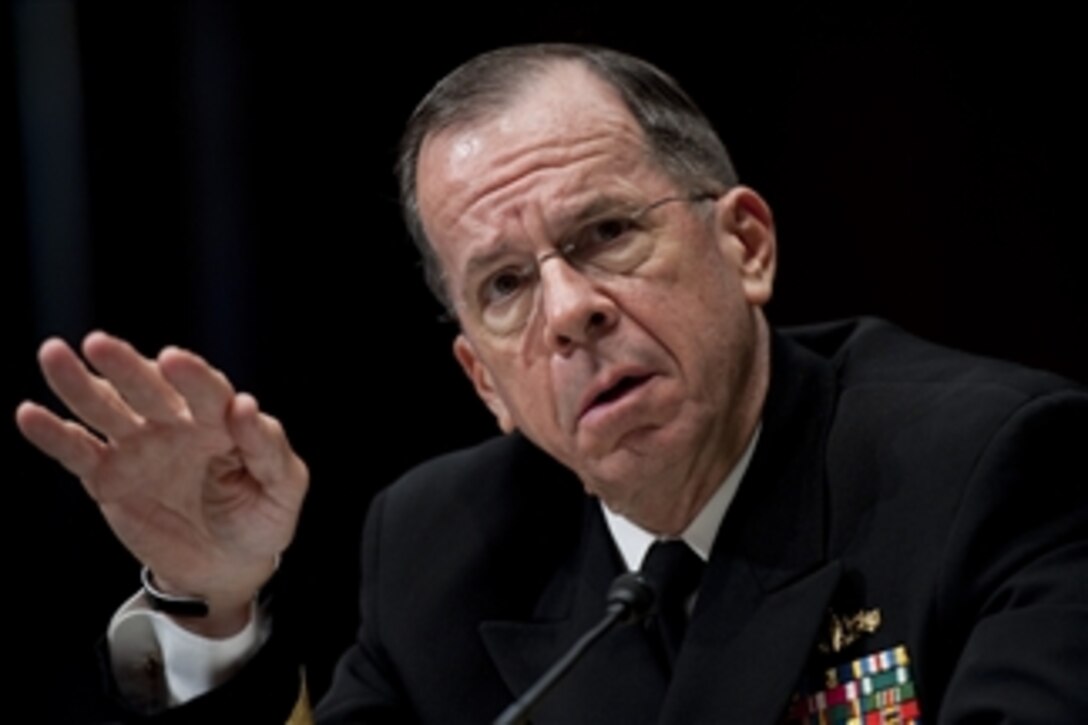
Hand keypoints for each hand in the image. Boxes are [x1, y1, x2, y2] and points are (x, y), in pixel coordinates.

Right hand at [15, 332, 308, 635]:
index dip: (190, 375)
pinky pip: (77, 452)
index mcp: (221, 419)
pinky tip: (29, 414)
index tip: (172, 360)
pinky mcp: (108, 477)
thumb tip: (245, 405)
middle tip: (100, 344)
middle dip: (125, 366)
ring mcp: (139, 446)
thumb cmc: (262, 518)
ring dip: (78, 383)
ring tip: (53, 354)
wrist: (226, 565)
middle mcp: (176, 422)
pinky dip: (54, 434)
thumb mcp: (283, 487)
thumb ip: (267, 448)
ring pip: (104, 408)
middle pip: (148, 388)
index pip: (206, 389)